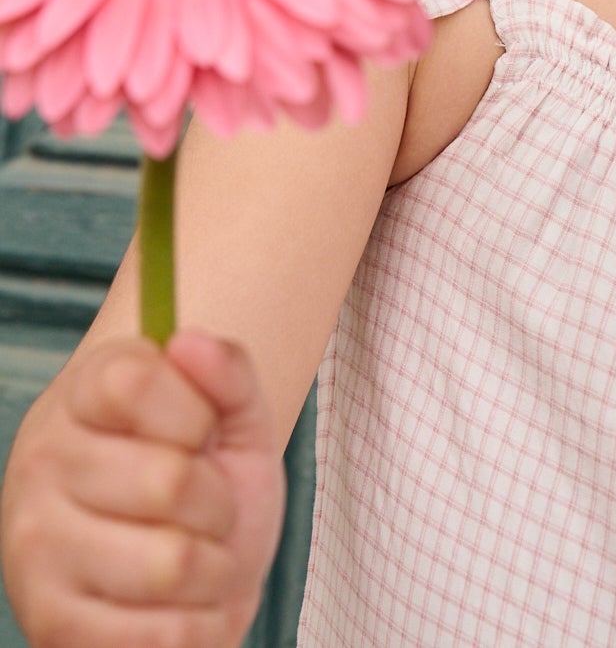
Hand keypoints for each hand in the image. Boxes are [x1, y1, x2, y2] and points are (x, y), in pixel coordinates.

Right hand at [1, 329, 285, 647]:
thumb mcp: (237, 412)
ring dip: (214, 567)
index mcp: (83, 395)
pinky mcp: (49, 627)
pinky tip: (183, 602)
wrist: (194, 558)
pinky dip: (198, 623)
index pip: (136, 382)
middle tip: (208, 505)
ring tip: (198, 553)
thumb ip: (227, 369)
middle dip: (219, 502)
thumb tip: (190, 340)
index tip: (201, 429)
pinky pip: (158, 636)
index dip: (195, 411)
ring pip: (171, 564)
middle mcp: (40, 466)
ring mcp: (35, 551)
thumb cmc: (211, 474)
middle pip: (168, 482)